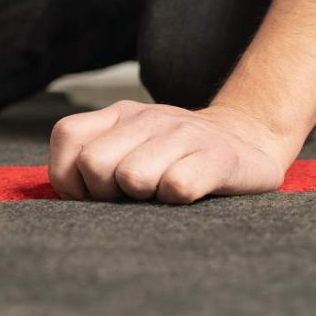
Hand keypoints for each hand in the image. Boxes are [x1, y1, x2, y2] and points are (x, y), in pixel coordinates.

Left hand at [48, 100, 298, 203]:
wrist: (249, 138)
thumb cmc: (176, 157)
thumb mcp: (130, 144)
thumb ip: (93, 157)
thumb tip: (68, 197)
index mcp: (117, 115)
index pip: (66, 136)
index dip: (70, 177)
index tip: (95, 194)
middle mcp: (145, 118)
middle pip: (94, 164)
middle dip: (106, 193)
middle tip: (132, 197)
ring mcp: (181, 133)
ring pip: (132, 178)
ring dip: (144, 198)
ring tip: (161, 193)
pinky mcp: (216, 157)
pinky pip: (177, 187)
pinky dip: (177, 200)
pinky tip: (189, 195)